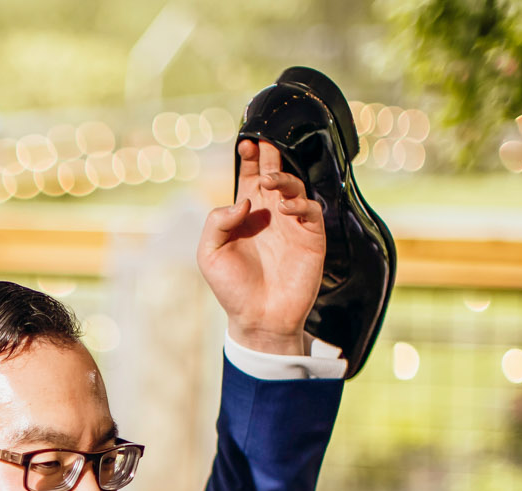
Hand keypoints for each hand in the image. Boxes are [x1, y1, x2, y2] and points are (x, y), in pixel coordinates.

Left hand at [198, 139, 326, 355]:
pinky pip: (311, 210)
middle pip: (275, 174)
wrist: (259, 318)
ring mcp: (292, 225)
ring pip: (295, 187)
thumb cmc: (232, 288)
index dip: (250, 159)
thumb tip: (245, 201)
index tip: (246, 143)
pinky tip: (285, 210)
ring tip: (270, 183)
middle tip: (266, 142)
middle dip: (271, 155)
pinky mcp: (311, 238)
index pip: (250, 177)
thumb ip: (217, 222)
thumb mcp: (210, 254)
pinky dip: (300, 204)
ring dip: (284, 179)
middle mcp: (271, 215)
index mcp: (247, 215)